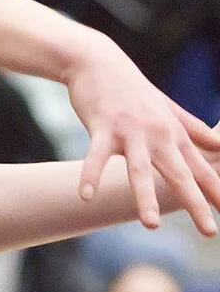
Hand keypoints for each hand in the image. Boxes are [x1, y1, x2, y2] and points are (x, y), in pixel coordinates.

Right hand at [65, 31, 219, 232]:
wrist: (98, 61)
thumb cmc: (132, 89)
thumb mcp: (167, 109)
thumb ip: (193, 128)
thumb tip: (219, 143)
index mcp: (174, 133)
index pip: (200, 169)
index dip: (217, 193)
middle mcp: (157, 134)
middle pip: (179, 174)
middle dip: (195, 204)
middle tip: (209, 231)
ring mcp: (129, 131)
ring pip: (139, 169)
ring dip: (144, 197)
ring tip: (151, 225)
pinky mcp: (101, 127)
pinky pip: (94, 156)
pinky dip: (89, 175)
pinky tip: (85, 196)